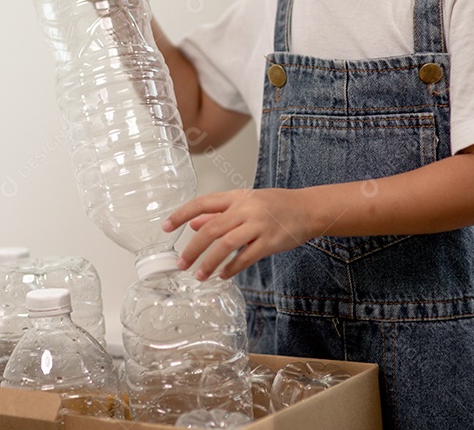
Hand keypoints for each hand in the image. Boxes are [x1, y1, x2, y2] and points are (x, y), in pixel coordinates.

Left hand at [163, 188, 318, 280]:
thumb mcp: (244, 202)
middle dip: (192, 249)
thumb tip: (191, 223)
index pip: (201, 203)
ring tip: (199, 275)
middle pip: (210, 229)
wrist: (307, 209)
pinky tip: (223, 275)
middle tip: (180, 263)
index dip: (181, 215)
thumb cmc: (274, 205)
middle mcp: (244, 209)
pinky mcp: (270, 241)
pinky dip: (231, 268)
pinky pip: (245, 257)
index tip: (165, 227)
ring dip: (209, 262)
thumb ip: (218, 213)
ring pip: (226, 245)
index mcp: (235, 197)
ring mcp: (258, 225)